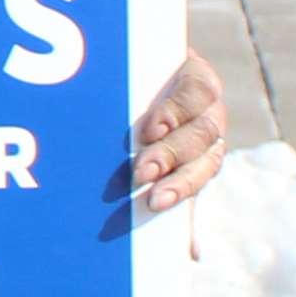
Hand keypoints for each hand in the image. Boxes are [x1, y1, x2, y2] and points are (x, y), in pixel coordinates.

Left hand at [129, 49, 229, 216]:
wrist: (139, 90)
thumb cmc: (130, 77)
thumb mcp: (129, 70)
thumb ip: (119, 75)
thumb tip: (86, 79)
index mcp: (196, 78)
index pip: (196, 91)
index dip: (175, 111)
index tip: (150, 130)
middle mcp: (209, 111)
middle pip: (202, 133)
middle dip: (171, 154)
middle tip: (141, 173)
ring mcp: (207, 142)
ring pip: (206, 163)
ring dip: (180, 184)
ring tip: (155, 200)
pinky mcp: (199, 168)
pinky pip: (197, 186)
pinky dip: (184, 205)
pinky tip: (172, 225)